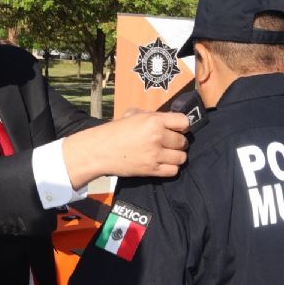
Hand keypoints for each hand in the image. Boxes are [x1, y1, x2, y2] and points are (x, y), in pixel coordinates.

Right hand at [63, 111, 188, 188]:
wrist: (99, 150)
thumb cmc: (115, 131)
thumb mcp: (133, 114)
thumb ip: (152, 115)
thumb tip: (168, 118)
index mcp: (154, 120)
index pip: (184, 122)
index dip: (182, 126)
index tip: (177, 129)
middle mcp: (157, 137)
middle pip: (183, 141)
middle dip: (178, 142)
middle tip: (169, 143)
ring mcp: (155, 155)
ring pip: (181, 157)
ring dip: (176, 156)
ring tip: (167, 154)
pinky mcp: (152, 170)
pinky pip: (174, 170)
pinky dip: (171, 168)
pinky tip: (163, 163)